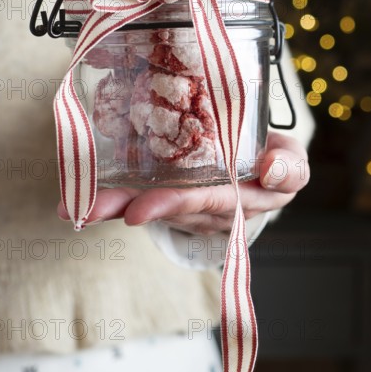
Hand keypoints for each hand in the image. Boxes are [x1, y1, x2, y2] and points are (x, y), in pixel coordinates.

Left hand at [57, 132, 309, 235]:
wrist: (261, 170)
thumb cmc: (274, 161)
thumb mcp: (292, 161)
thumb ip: (289, 166)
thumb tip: (271, 170)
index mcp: (247, 198)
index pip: (214, 201)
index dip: (181, 204)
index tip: (143, 210)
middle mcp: (213, 209)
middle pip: (174, 208)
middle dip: (134, 208)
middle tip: (97, 209)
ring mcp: (190, 206)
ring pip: (153, 206)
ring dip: (116, 207)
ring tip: (79, 207)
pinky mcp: (173, 196)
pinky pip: (143, 198)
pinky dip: (113, 200)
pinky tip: (78, 202)